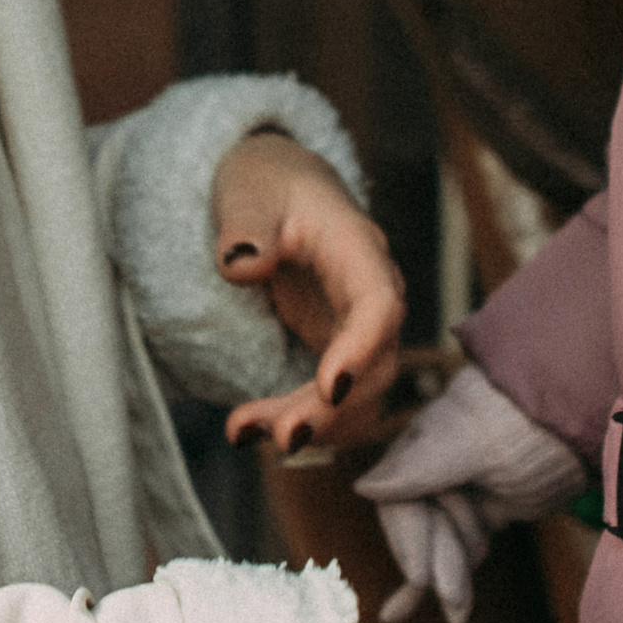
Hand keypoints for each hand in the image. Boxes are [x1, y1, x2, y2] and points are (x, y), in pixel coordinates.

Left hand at [211, 133, 404, 454]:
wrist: (275, 190)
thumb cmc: (267, 185)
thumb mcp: (249, 190)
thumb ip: (247, 226)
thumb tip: (243, 265)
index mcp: (358, 251)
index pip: (380, 305)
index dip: (363, 348)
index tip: (333, 386)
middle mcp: (371, 297)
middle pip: (377, 366)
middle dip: (333, 410)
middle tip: (280, 437)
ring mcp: (357, 330)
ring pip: (360, 396)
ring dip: (313, 426)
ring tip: (242, 431)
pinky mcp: (336, 352)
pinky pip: (336, 402)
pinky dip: (302, 422)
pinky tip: (247, 430)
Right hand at [354, 362, 589, 622]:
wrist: (580, 417)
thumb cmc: (524, 420)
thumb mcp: (473, 445)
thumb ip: (418, 469)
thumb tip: (362, 488)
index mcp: (421, 449)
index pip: (397, 507)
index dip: (409, 544)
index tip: (422, 578)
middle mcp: (432, 472)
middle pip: (420, 534)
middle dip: (437, 568)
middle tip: (455, 603)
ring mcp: (460, 494)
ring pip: (441, 548)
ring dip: (450, 576)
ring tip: (462, 603)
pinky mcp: (485, 512)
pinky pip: (463, 550)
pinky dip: (457, 576)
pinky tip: (449, 609)